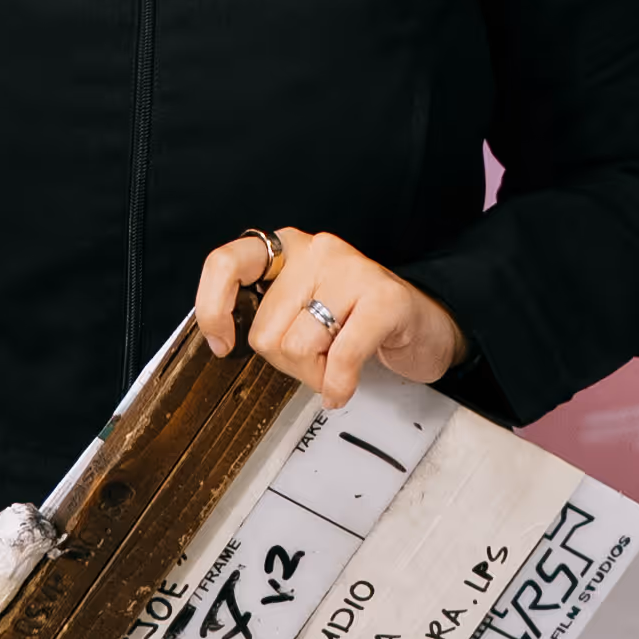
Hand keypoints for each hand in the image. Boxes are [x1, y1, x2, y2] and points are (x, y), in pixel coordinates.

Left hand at [193, 225, 466, 412]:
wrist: (425, 325)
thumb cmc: (356, 321)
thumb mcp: (301, 309)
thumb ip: (267, 315)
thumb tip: (224, 342)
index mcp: (285, 250)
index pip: (226, 264)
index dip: (213, 309)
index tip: (223, 344)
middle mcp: (314, 250)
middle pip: (265, 331)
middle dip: (288, 362)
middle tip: (318, 359)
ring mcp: (351, 269)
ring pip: (298, 348)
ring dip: (317, 374)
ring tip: (340, 362)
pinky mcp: (384, 297)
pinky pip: (341, 355)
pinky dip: (339, 383)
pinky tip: (344, 388)